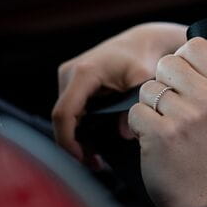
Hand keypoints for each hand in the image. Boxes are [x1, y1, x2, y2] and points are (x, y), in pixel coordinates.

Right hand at [52, 22, 187, 159]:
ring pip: (65, 116)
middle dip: (74, 144)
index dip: (68, 141)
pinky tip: (94, 142)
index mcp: (84, 72)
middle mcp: (69, 73)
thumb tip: (124, 134)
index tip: (83, 159)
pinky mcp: (71, 82)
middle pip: (62, 118)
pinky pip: (70, 110)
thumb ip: (134, 106)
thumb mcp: (144, 81)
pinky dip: (79, 127)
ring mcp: (68, 77)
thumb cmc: (144, 59)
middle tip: (95, 164)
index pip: (64, 113)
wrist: (143, 42)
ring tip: (96, 158)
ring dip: (76, 137)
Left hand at [127, 37, 206, 206]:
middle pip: (168, 62)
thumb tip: (184, 46)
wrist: (199, 192)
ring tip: (166, 125)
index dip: (182, 59)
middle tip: (173, 108)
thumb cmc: (204, 144)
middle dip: (162, 83)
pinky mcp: (162, 134)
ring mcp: (187, 117)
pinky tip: (154, 138)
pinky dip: (138, 125)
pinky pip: (134, 111)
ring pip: (148, 88)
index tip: (184, 81)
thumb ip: (206, 77)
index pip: (197, 45)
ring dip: (149, 106)